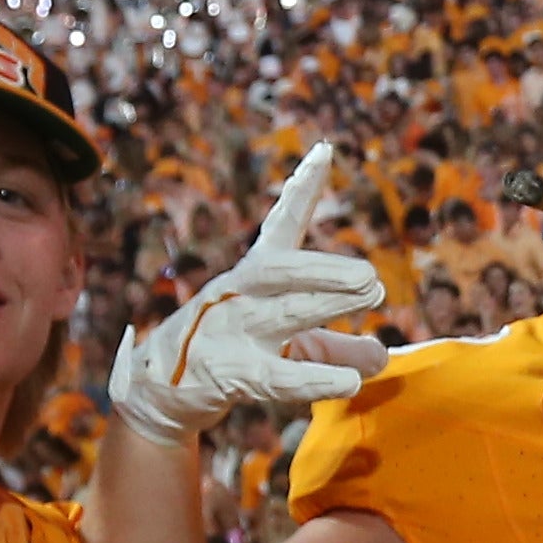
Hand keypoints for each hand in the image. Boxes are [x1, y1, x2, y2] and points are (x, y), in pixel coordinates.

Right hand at [108, 146, 384, 443]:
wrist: (161, 392)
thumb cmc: (233, 356)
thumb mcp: (289, 348)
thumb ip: (334, 349)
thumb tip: (381, 358)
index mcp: (255, 275)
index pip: (280, 226)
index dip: (301, 190)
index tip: (326, 151)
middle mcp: (239, 294)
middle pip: (280, 269)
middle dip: (324, 267)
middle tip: (369, 274)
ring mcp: (229, 331)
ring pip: (279, 314)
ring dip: (324, 304)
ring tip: (370, 294)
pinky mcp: (227, 373)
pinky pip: (274, 376)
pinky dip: (313, 378)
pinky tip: (349, 382)